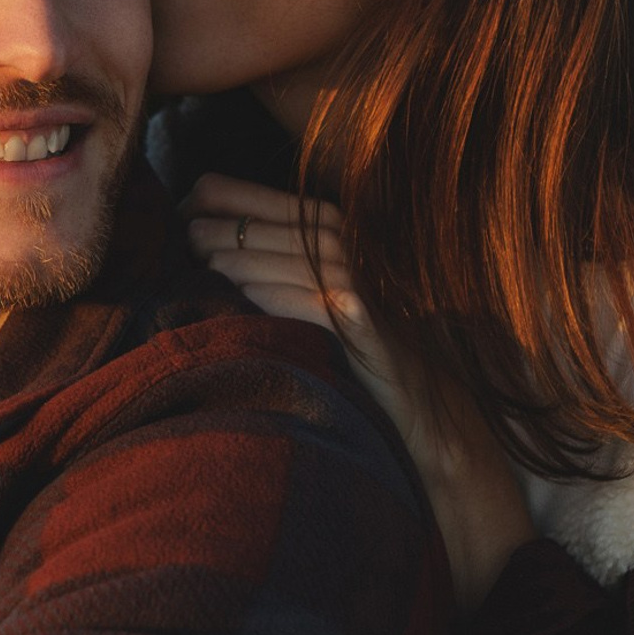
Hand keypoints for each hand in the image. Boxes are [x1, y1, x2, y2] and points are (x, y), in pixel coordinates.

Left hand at [183, 173, 535, 610]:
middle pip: (303, 228)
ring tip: (201, 245)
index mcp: (367, 266)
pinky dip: (283, 294)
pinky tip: (244, 289)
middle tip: (186, 211)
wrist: (447, 446)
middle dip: (242, 215)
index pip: (305, 214)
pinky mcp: (381, 344)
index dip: (251, 198)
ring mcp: (384, 307)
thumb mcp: (340, 333)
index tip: (197, 189)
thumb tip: (230, 262)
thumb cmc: (387, 390)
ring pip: (310, 261)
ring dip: (253, 249)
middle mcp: (380, 277)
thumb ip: (303, 292)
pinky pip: (325, 308)